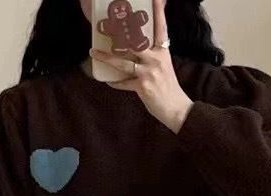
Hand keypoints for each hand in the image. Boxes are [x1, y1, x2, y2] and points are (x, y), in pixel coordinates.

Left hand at [90, 0, 192, 132]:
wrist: (176, 109)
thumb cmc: (169, 88)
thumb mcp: (164, 66)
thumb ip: (153, 55)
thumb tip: (136, 49)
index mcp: (163, 51)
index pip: (161, 27)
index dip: (158, 12)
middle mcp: (156, 58)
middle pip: (134, 41)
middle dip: (118, 34)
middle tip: (105, 26)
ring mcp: (149, 72)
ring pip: (123, 61)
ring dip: (106, 57)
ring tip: (94, 52)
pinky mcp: (142, 86)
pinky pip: (123, 82)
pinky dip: (115, 82)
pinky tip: (108, 81)